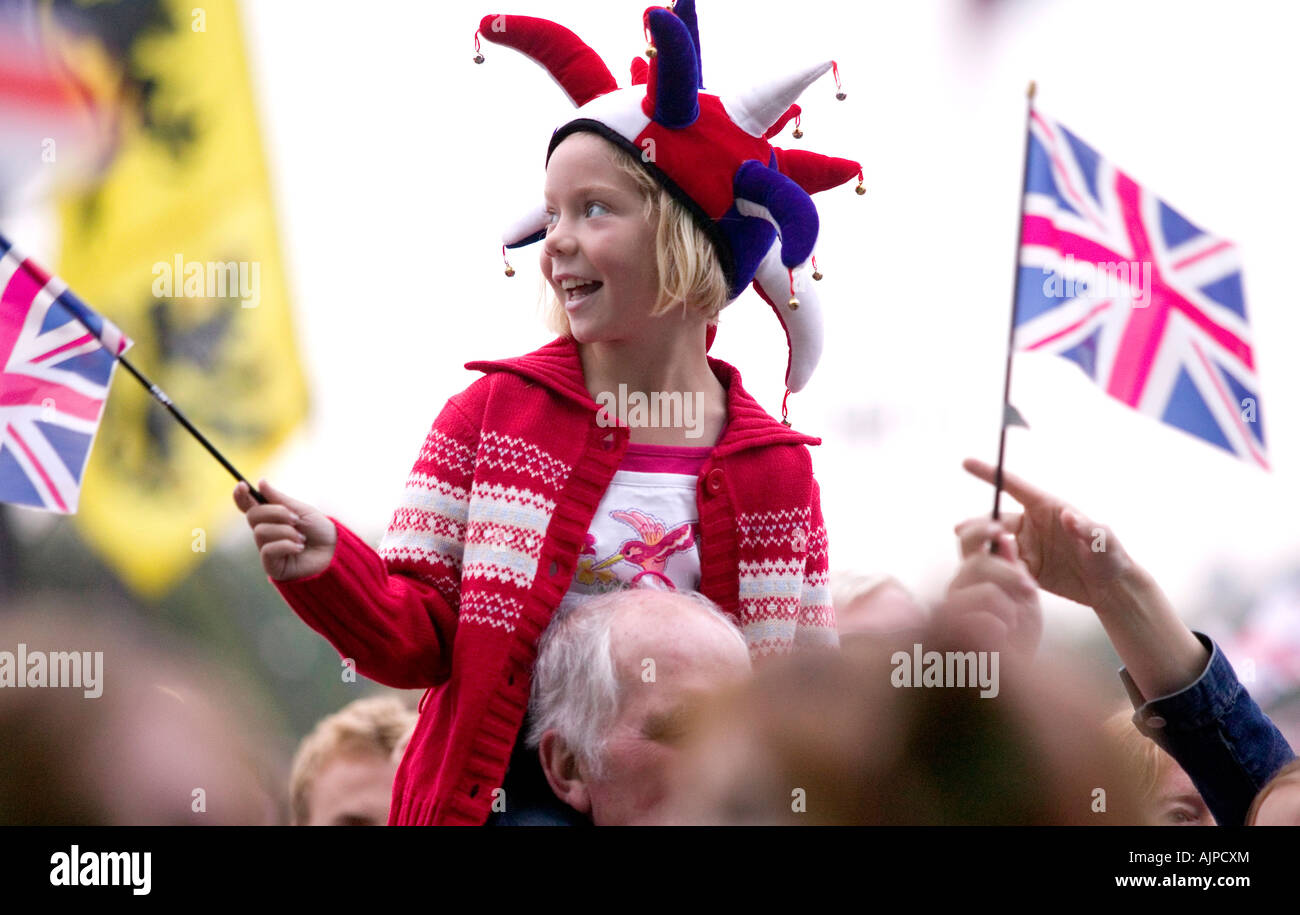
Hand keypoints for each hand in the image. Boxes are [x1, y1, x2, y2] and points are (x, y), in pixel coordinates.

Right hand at [232, 479, 336, 580]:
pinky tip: (299, 548)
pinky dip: (286, 545)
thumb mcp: (301, 510)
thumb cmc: (320, 531)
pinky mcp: (271, 566)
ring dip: (286, 531)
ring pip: (261, 531)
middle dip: (276, 513)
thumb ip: (279, 499)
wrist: (335, 552)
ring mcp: (267, 549)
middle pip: (253, 515)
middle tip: (296, 519)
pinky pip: (268, 550)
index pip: (249, 506)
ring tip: (302, 538)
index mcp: (271, 518)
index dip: (241, 496)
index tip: (242, 485)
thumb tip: (261, 482)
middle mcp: (266, 533)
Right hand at [939, 522, 1041, 655]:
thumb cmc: (1019, 637)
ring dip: (1008, 609)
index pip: (968, 542)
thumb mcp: (1024, 598)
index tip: (999, 529)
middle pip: (978, 563)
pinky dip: (1001, 630)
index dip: (979, 530)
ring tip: (1011, 626)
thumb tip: (1004, 538)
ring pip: (985, 593)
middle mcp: (956, 589)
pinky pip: (982, 622)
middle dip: (1009, 574)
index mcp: (972, 575)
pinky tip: (1000, 642)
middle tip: (1029, 589)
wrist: (1017, 677)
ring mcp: (950, 613)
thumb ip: (1014, 568)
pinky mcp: (952, 637)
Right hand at [958, 457, 1134, 609]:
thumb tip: (1069, 515)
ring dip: (984, 550)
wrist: (1110, 588)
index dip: (991, 474)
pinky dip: (995, 571)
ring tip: (981, 561)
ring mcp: (1026, 547)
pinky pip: (1001, 568)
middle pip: (995, 520)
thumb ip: (1087, 528)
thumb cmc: (1111, 557)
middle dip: (978, 526)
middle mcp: (1032, 525)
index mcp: (1047, 508)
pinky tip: (997, 580)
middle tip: (965, 533)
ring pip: (993, 545)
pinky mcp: (1024, 569)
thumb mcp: (1104, 541)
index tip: (967, 463)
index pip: (1013, 486)